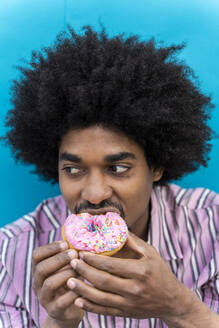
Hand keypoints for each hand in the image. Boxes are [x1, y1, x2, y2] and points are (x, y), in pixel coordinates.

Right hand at [32, 241, 83, 326]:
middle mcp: (38, 284)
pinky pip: (62, 301)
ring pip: (49, 283)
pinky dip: (73, 291)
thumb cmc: (69, 282)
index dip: (50, 248)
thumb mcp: (65, 267)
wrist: (69, 310)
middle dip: (59, 259)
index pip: (36, 255)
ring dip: (66, 273)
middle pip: (41, 268)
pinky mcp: (55, 310)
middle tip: (74, 253)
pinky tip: (83, 284)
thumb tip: (79, 236)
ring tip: (80, 269)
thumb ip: (67, 254)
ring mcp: (44, 298)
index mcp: (39, 270)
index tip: (65, 243)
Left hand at [66, 232, 189, 319]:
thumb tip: (116, 227)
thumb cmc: (161, 273)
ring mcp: (130, 304)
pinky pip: (105, 311)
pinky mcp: (127, 314)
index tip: (82, 252)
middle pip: (103, 281)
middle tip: (72, 263)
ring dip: (82, 290)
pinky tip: (78, 300)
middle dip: (85, 272)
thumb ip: (133, 241)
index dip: (94, 260)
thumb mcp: (151, 253)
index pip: (111, 265)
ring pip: (101, 298)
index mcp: (140, 272)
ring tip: (69, 281)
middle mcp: (134, 289)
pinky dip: (90, 307)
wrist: (172, 301)